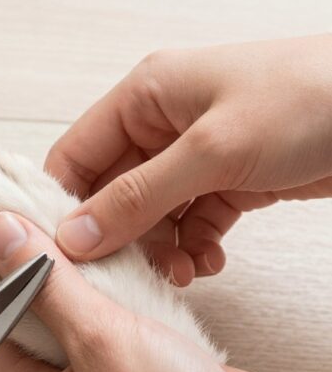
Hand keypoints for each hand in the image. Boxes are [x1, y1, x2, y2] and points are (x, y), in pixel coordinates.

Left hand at [0, 213, 309, 371]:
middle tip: (43, 214)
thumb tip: (0, 235)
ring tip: (89, 233)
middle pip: (31, 318)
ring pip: (79, 318)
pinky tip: (130, 265)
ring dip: (86, 279)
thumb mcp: (99, 340)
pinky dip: (122, 295)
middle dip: (38, 268)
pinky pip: (118, 326)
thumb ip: (48, 284)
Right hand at [46, 34, 331, 284]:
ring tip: (178, 272)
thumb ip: (140, 196)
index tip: (63, 254)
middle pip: (113, 192)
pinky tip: (207, 261)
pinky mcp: (231, 179)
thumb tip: (77, 234)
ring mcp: (199, 153)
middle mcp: (166, 123)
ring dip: (160, 249)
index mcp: (147, 95)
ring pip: (153, 214)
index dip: (63, 205)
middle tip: (126, 276)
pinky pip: (193, 221)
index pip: (77, 154)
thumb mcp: (212, 150)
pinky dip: (195, 246)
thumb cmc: (308, 97)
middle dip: (119, 237)